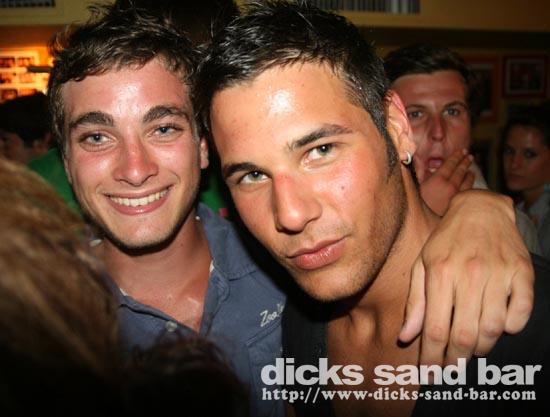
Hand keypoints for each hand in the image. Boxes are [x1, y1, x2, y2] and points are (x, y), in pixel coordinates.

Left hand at [399, 190, 533, 365]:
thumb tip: (406, 336)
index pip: (435, 328)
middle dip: (456, 359)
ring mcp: (498, 273)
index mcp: (440, 273)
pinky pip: (521, 312)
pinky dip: (512, 326)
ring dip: (482, 348)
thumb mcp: (422, 264)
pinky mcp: (522, 272)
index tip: (429, 373)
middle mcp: (469, 274)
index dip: (432, 357)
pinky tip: (499, 326)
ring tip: (472, 350)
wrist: (480, 210)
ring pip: (493, 328)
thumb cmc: (445, 240)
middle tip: (451, 367)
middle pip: (465, 334)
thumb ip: (416, 302)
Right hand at [418, 149, 474, 215]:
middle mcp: (449, 186)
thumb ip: (424, 175)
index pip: (450, 164)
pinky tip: (470, 183)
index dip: (456, 156)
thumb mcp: (418, 186)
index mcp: (437, 179)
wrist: (421, 222)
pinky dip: (469, 185)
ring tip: (471, 169)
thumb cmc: (417, 203)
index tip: (461, 151)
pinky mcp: (459, 205)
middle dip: (465, 162)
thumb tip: (429, 167)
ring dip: (469, 173)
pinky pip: (467, 192)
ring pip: (467, 181)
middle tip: (469, 156)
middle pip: (460, 171)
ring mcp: (456, 196)